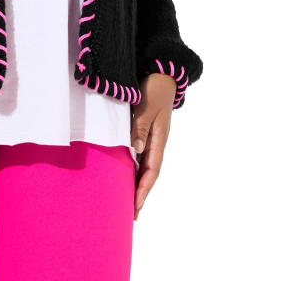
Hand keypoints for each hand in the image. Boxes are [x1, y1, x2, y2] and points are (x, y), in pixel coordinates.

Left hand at [130, 72, 176, 219]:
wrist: (161, 71)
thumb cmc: (154, 88)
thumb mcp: (146, 107)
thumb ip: (140, 128)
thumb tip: (136, 151)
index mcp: (159, 139)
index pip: (151, 171)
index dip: (143, 190)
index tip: (135, 208)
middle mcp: (156, 141)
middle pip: (148, 172)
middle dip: (140, 193)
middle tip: (129, 213)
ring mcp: (151, 136)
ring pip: (143, 164)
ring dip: (135, 181)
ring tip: (124, 198)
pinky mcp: (144, 129)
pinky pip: (138, 152)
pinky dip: (132, 164)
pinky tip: (123, 170)